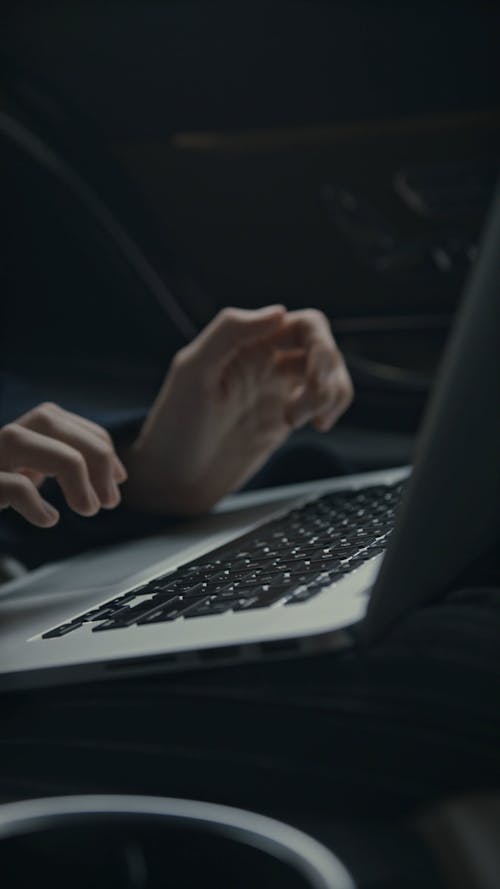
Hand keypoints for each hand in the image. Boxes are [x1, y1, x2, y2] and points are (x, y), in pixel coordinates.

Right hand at [0, 403, 126, 526]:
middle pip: (52, 420)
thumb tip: (112, 473)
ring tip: (89, 509)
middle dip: (94, 457)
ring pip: (29, 441)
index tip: (118, 481)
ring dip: (74, 477)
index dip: (103, 450)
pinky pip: (14, 486)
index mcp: (23, 431)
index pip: (69, 422)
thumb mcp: (32, 472)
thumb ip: (62, 463)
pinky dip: (38, 505)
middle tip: (109, 500)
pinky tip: (48, 519)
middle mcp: (4, 436)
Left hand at [122, 305, 352, 514]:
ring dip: (332, 393)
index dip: (319, 344)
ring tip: (299, 421)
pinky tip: (314, 426)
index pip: (302, 324)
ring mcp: (277, 389)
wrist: (175, 479)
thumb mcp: (193, 371)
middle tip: (302, 408)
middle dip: (327, 373)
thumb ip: (231, 331)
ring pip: (330, 374)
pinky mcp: (286, 417)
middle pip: (323, 347)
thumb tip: (280, 311)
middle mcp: (265, 360)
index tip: (309, 376)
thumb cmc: (174, 426)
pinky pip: (324, 401)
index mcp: (245, 343)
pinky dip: (332, 408)